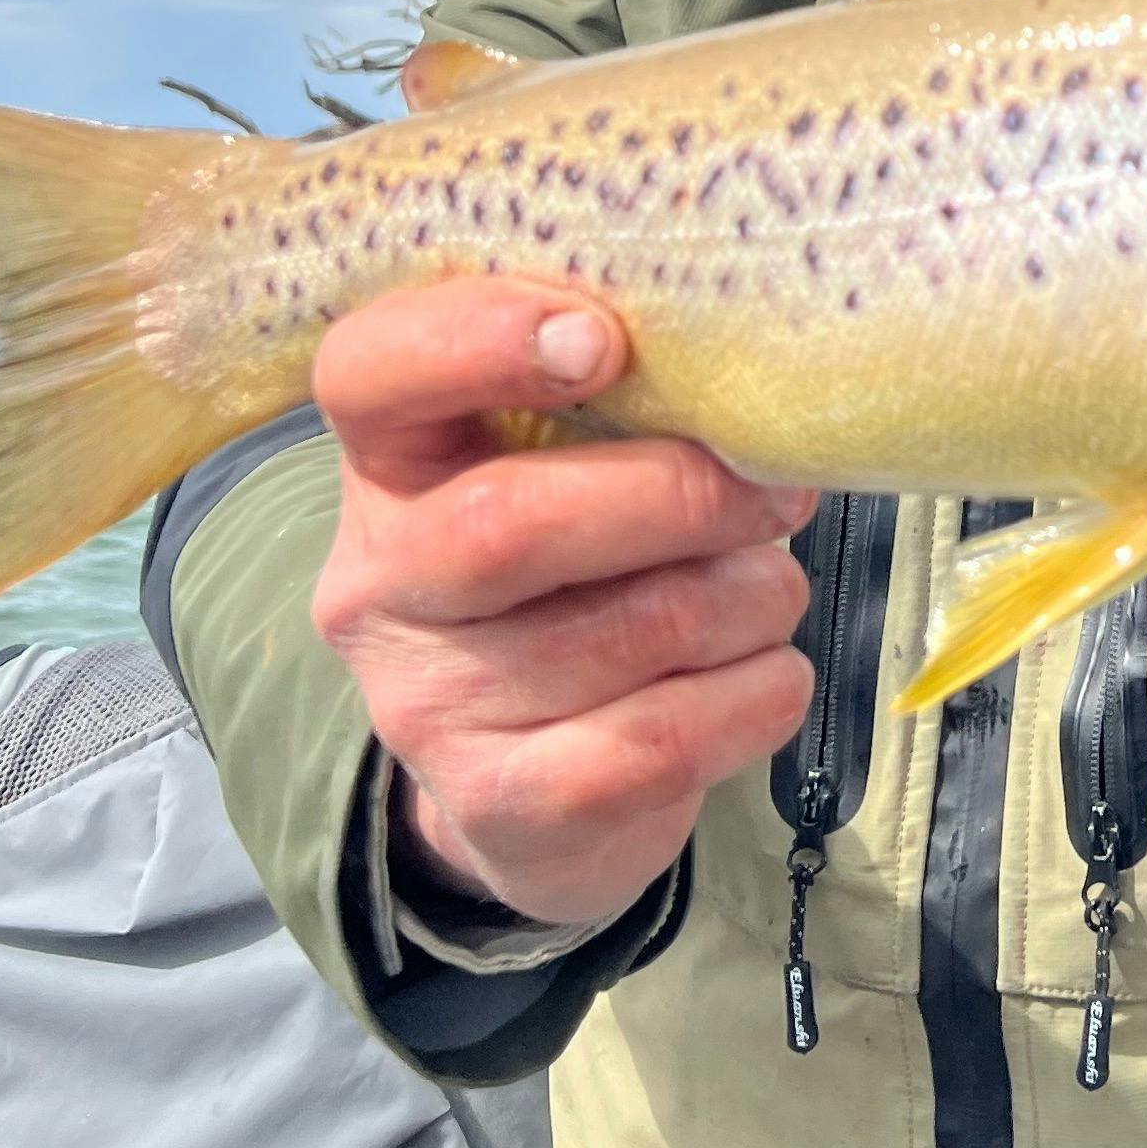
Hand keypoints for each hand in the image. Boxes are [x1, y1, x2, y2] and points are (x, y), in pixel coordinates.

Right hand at [309, 278, 816, 929]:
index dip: (476, 339)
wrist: (534, 791)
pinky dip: (757, 694)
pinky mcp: (502, 807)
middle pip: (512, 522)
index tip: (601, 340)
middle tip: (777, 492)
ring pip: (631, 629)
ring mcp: (428, 708)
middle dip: (681, 496)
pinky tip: (771, 674)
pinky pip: (664, 741)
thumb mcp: (564, 472)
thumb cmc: (577, 577)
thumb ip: (620, 408)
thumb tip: (751, 384)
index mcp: (390, 465)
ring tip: (769, 591)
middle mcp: (380, 584)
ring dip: (749, 598)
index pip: (369, 373)